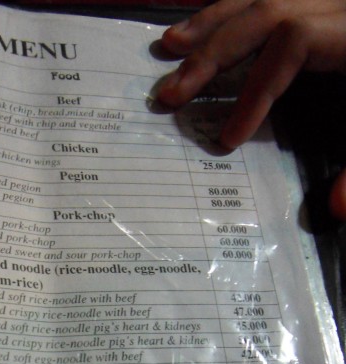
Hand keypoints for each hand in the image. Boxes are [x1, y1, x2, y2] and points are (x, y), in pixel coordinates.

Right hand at [157, 0, 345, 218]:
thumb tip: (336, 210)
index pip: (292, 46)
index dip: (256, 91)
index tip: (227, 138)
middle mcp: (339, 3)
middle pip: (266, 12)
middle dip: (214, 53)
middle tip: (170, 93)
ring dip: (211, 22)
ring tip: (168, 48)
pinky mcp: (325, 2)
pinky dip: (232, 8)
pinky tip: (203, 26)